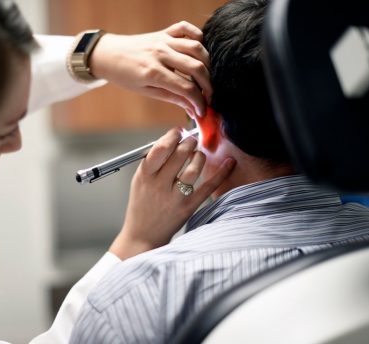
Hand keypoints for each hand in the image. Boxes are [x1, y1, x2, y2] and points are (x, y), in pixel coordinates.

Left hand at [90, 21, 211, 117]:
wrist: (108, 55)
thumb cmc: (124, 76)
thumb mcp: (146, 91)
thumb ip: (171, 97)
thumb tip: (192, 108)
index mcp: (153, 72)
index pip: (186, 88)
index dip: (198, 102)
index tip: (202, 110)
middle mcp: (160, 54)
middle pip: (196, 67)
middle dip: (208, 85)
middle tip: (209, 96)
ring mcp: (163, 40)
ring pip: (195, 47)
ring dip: (207, 63)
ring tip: (206, 77)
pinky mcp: (163, 32)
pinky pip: (185, 28)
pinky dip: (197, 35)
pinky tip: (199, 50)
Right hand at [109, 128, 235, 259]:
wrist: (142, 236)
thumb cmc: (142, 206)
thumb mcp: (139, 182)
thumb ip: (153, 163)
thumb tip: (172, 140)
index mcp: (144, 176)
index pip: (160, 149)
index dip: (172, 136)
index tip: (178, 132)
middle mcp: (158, 185)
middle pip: (178, 155)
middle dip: (189, 143)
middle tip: (192, 140)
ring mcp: (174, 197)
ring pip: (193, 168)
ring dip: (199, 156)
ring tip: (198, 154)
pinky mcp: (188, 207)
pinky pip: (208, 187)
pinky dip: (220, 173)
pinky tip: (229, 162)